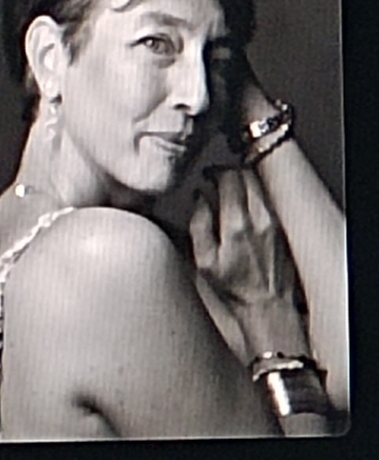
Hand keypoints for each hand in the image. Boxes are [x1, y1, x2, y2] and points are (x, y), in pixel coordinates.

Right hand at [190, 168, 293, 303]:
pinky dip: (253, 198)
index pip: (230, 178)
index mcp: (237, 225)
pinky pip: (266, 202)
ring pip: (259, 187)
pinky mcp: (282, 230)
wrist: (268, 308)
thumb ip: (199, 225)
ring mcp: (274, 223)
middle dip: (230, 172)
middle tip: (217, 179)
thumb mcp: (205, 262)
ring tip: (229, 193)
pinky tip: (243, 210)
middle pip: (247, 176)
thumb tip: (199, 199)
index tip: (207, 175)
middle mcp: (260, 219)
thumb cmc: (235, 290)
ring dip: (243, 183)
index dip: (215, 171)